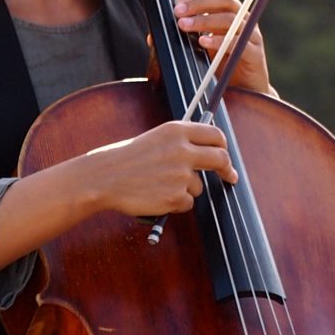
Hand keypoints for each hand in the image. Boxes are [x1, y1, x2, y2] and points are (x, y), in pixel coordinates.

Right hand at [87, 119, 236, 217]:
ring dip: (186, 189)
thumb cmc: (128, 158)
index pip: (215, 134)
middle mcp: (182, 150)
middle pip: (220, 158)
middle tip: (229, 176)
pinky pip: (187, 203)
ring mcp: (180, 174)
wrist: (105, 177)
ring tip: (160, 185)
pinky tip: (157, 196)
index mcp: (177, 131)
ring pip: (199, 186)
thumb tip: (208, 151)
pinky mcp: (175, 196)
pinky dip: (176, 203)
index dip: (224, 146)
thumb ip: (182, 142)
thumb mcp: (157, 138)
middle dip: (227, 170)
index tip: (226, 154)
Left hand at [174, 0, 274, 94]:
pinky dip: (219, 41)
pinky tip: (203, 42)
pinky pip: (238, 42)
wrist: (244, 93)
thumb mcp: (197, 49)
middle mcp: (241, 18)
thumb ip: (180, 39)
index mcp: (227, 11)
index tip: (176, 1)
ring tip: (183, 27)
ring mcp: (250, 34)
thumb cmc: (220, 66)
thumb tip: (152, 37)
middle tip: (176, 12)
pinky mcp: (254, 53)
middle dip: (198, 2)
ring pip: (229, 19)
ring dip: (204, 20)